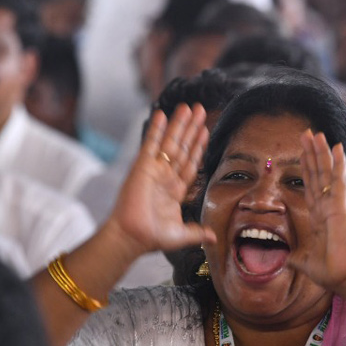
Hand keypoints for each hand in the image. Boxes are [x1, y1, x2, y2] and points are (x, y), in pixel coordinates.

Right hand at [105, 104, 215, 255]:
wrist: (132, 238)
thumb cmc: (152, 238)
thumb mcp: (182, 235)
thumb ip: (198, 232)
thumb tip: (214, 238)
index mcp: (175, 190)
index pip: (190, 163)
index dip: (198, 146)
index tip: (205, 130)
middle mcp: (165, 176)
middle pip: (182, 147)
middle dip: (191, 128)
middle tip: (200, 109)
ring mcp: (154, 170)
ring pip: (170, 142)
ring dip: (179, 124)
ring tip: (188, 107)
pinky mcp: (142, 167)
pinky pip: (151, 144)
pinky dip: (156, 129)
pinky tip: (162, 114)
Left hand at [287, 130, 345, 292]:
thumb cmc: (331, 272)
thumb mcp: (305, 262)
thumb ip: (295, 256)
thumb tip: (286, 258)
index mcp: (319, 216)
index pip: (311, 186)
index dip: (306, 168)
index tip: (302, 152)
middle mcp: (327, 206)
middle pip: (318, 174)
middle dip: (312, 153)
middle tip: (306, 133)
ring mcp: (334, 205)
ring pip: (326, 172)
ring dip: (321, 152)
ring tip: (316, 133)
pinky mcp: (340, 206)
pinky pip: (338, 180)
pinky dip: (337, 163)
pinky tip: (337, 146)